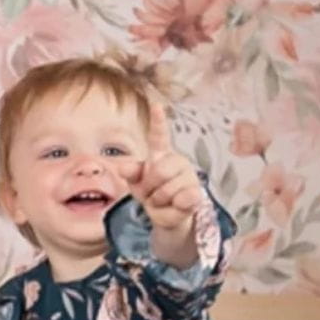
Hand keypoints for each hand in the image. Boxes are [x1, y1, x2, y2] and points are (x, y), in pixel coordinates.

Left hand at [122, 100, 202, 230]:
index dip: (158, 121)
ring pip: (168, 188)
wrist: (166, 214)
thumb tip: (121, 167)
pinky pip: (183, 198)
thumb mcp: (136, 182)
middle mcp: (177, 161)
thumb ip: (131, 172)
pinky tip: (177, 204)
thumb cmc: (152, 192)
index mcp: (161, 155)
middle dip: (149, 187)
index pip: (159, 135)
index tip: (156, 105)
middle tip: (151, 193)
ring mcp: (189, 176)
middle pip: (159, 171)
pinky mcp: (197, 192)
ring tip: (162, 200)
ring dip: (159, 200)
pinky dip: (175, 206)